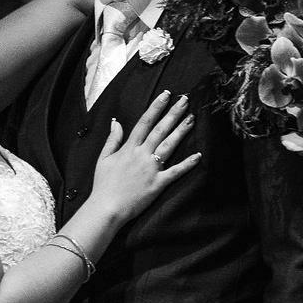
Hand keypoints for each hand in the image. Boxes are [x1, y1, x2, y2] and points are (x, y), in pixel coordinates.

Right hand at [88, 91, 199, 224]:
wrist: (107, 207)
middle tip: (185, 100)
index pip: (145, 122)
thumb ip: (112, 139)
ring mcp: (151, 168)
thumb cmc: (103, 185)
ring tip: (192, 118)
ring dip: (181, 131)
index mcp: (129, 148)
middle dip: (173, 113)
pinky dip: (187, 164)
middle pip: (160, 129)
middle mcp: (141, 155)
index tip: (166, 95)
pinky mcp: (158, 183)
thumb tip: (116, 122)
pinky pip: (175, 172)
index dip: (156, 107)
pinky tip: (198, 155)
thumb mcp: (103, 159)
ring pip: (169, 145)